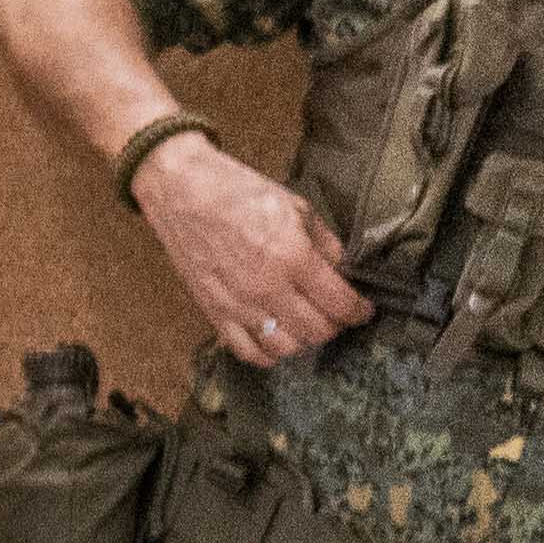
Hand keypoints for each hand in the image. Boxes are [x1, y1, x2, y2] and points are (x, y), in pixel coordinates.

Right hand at [136, 128, 372, 367]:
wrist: (180, 188)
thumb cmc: (235, 190)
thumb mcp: (295, 206)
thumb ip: (324, 243)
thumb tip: (342, 270)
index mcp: (292, 258)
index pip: (340, 303)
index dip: (358, 311)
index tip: (363, 310)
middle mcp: (267, 288)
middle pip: (317, 331)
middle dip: (335, 325)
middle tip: (336, 314)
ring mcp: (238, 304)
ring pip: (286, 347)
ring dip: (304, 340)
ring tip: (307, 324)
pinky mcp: (213, 311)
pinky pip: (247, 352)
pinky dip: (268, 354)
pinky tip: (276, 340)